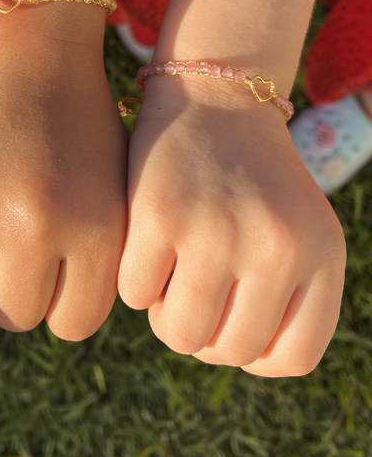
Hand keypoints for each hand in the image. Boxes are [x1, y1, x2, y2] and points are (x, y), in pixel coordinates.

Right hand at [0, 9, 127, 339]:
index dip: (59, 303)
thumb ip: (96, 263)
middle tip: (12, 248)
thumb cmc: (77, 124)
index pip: (71, 324)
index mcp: (97, 230)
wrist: (26, 45)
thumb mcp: (111, 191)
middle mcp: (37, 225)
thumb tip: (58, 321)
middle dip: (11, 290)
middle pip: (12, 315)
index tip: (54, 276)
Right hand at [118, 78, 345, 375]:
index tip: (233, 323)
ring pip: (181, 334)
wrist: (214, 97)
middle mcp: (278, 247)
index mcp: (323, 254)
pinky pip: (135, 294)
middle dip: (203, 334)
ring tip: (168, 280)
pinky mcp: (159, 215)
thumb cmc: (252, 178)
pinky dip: (134, 282)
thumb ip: (290, 296)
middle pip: (230, 351)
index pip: (292, 358)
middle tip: (191, 295)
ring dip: (165, 317)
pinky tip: (145, 249)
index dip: (255, 355)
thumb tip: (241, 359)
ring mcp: (218, 230)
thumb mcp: (298, 231)